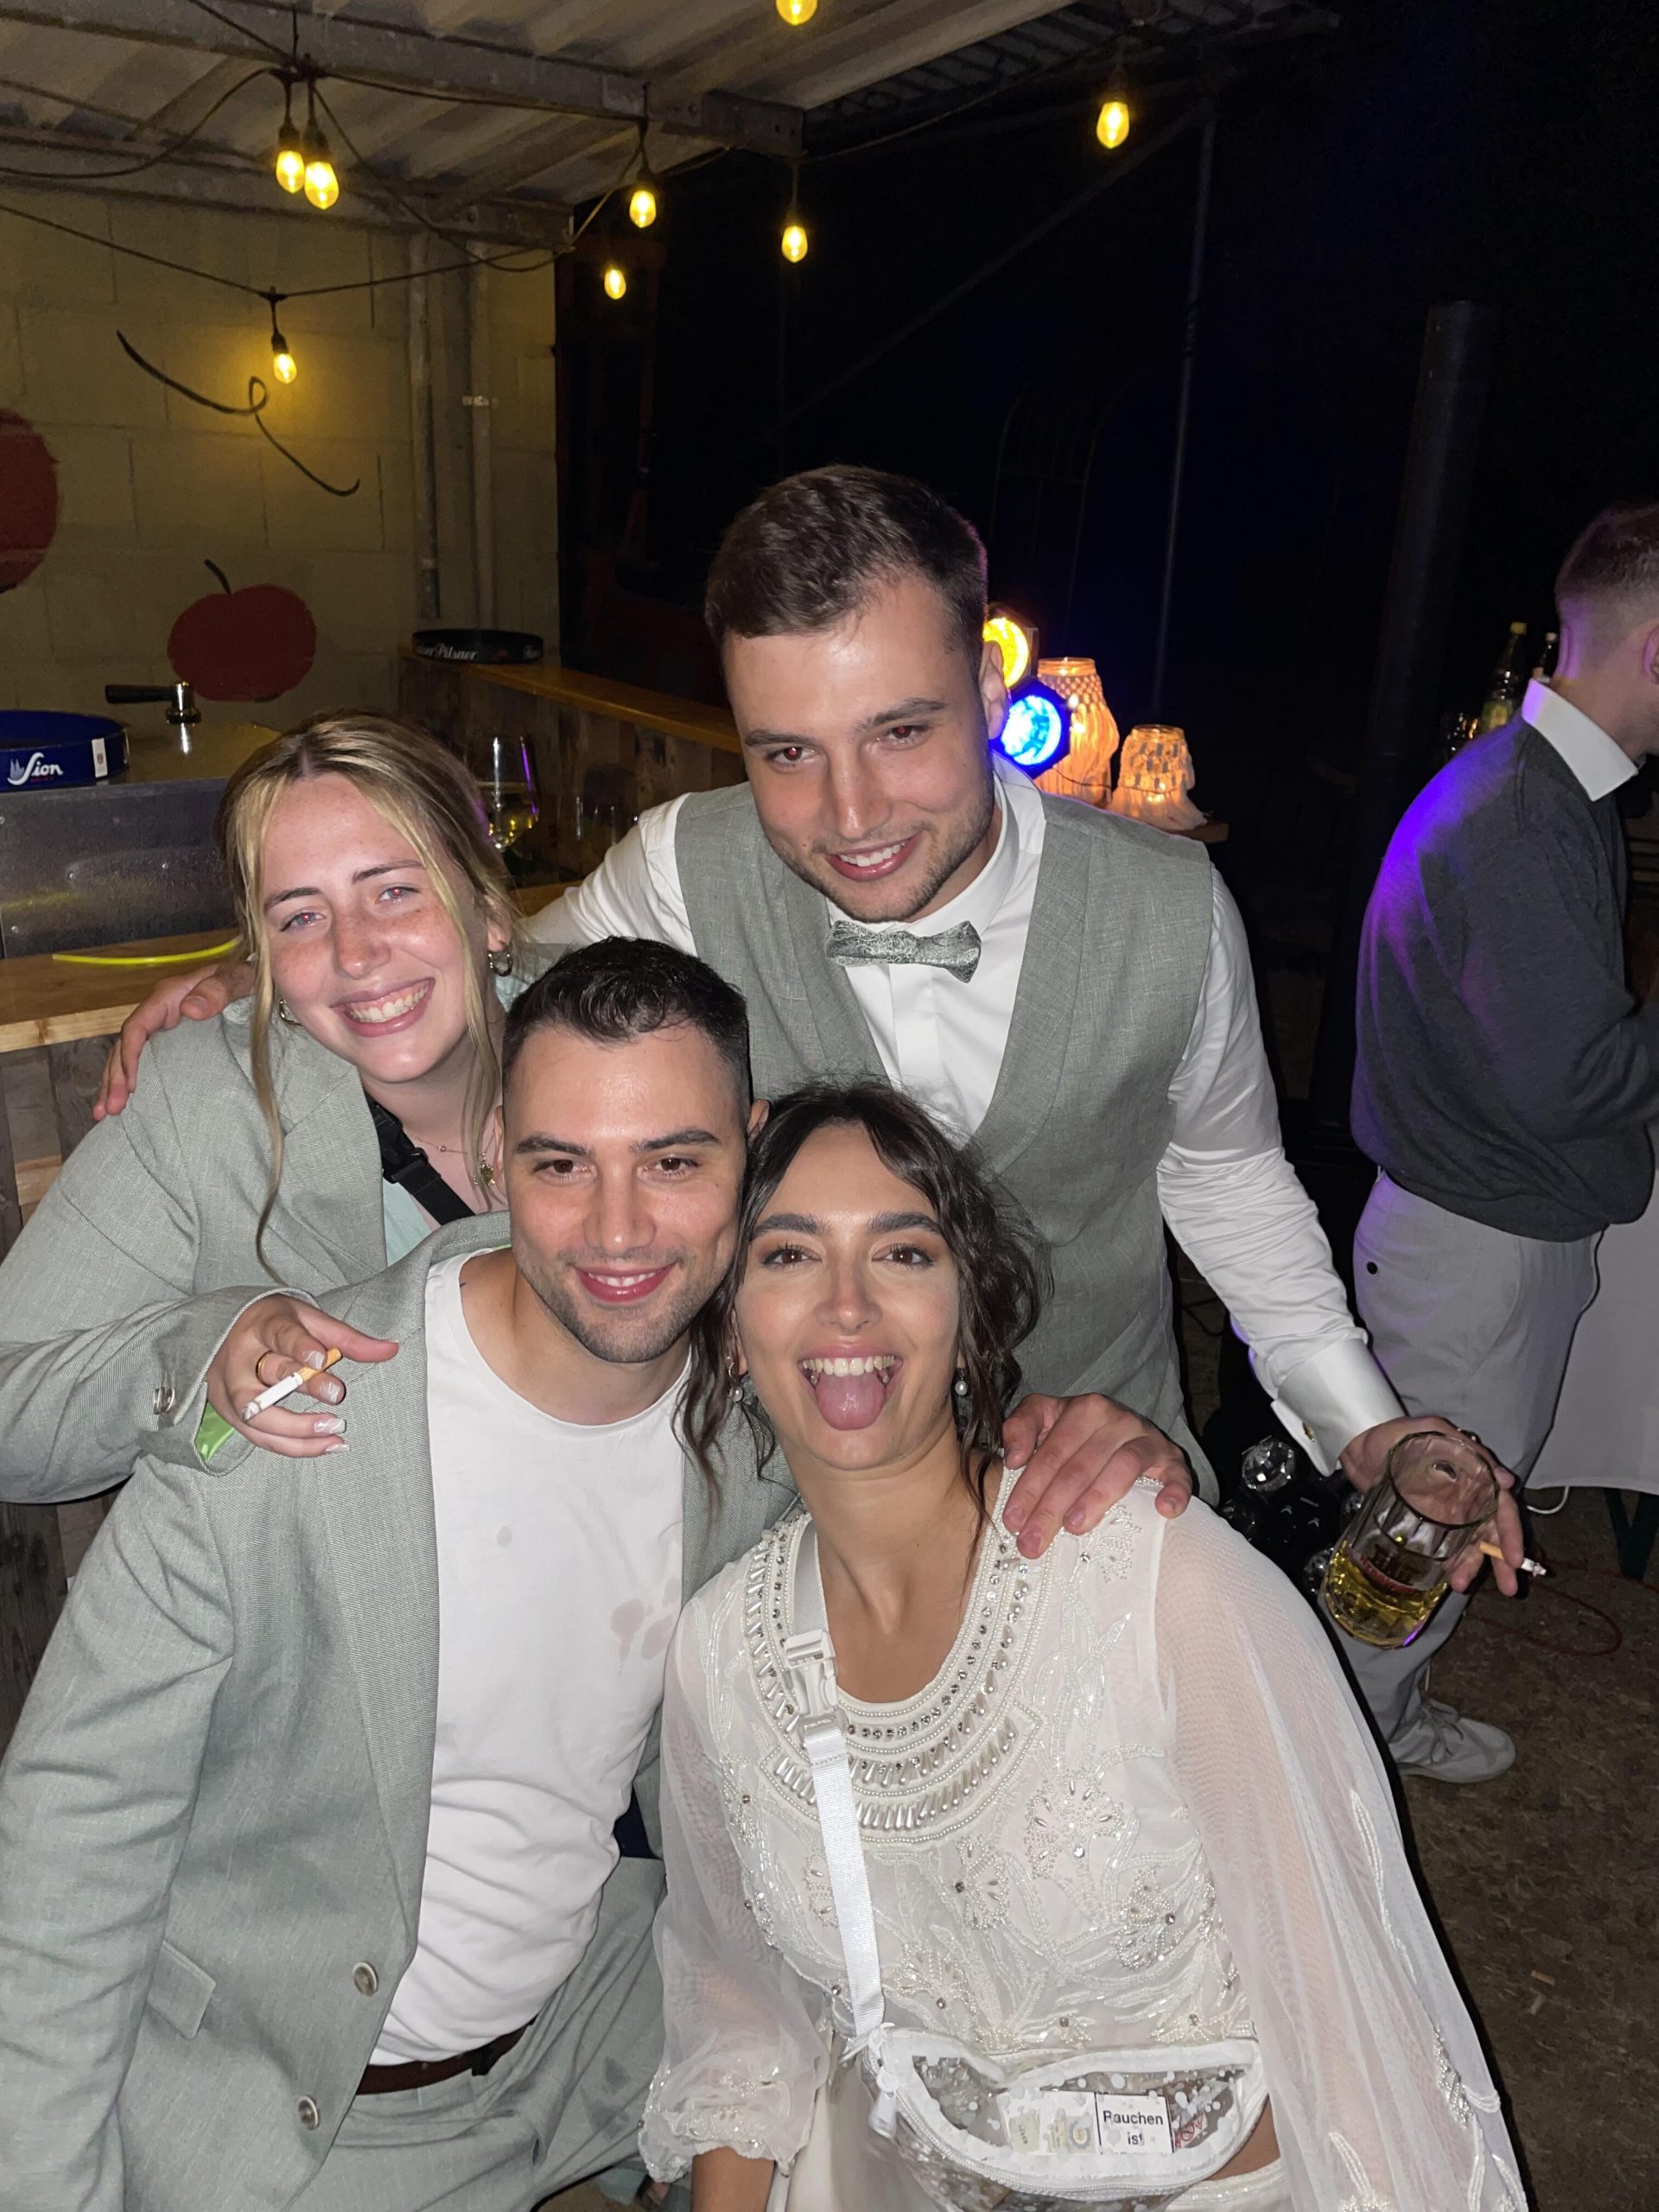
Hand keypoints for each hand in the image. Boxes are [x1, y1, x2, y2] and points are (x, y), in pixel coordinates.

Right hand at [95, 959, 255, 1119]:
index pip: (136, 1028)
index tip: (131, 1085)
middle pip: (125, 1047)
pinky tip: (126, 1104)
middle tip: (110, 1109)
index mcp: (167, 998)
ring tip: (104, 1113)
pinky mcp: (171, 1043)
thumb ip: (217, 990)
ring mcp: (162, 1029)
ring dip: (115, 1085)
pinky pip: (145, 1063)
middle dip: (115, 1078)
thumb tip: (189, 1009)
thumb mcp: (235, 979)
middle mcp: (158, 1014)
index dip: (129, 1056)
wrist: (252, 981)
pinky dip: (131, 1082)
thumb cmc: (243, 978)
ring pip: (128, 1057)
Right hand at [205, 1294, 398, 1457]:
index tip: (323, 1358)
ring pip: (256, 1416)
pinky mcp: (228, 1412)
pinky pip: (258, 1436)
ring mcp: (227, 1387)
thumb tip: (391, 1349)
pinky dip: (291, 1445)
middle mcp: (238, 1358)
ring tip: (335, 1434)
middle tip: (337, 1395)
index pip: (279, 1334)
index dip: (300, 1346)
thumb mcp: (310, 1320)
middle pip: (265, 1378)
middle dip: (301, 1390)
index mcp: (261, 1325)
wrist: (227, 1331)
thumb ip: (347, 1338)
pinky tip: (323, 1446)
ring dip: (297, 1431)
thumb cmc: (275, 1325)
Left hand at [999, 1392, 1192, 1557]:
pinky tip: (1163, 1511)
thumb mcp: (1044, 1418)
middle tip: (1034, 1541)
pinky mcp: (1173, 1459)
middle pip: (1080, 1466)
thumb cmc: (1077, 1433)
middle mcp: (1117, 1419)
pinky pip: (1178, 1475)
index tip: (1012, 1521)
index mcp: (1083, 1409)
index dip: (1029, 1487)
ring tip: (1074, 1527)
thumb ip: (1019, 1427)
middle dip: (1052, 1506)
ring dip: (1097, 1498)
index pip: (1051, 1453)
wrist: (1124, 1428)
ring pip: (1122, 1467)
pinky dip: (1174, 1491)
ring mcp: (1148, 1438)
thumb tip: (1013, 1458)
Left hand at [1338, 1413, 1523, 1597]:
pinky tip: (1447, 1578)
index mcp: (1474, 1477)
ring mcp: (1444, 1513)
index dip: (1510, 1533)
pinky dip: (1449, 1564)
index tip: (1514, 1559)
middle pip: (1490, 1532)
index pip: (1500, 1507)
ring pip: (1468, 1544)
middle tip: (1508, 1588)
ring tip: (1460, 1585)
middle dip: (1501, 1561)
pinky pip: (1443, 1547)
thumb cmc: (1397, 1433)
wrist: (1358, 1445)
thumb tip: (1506, 1480)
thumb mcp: (1434, 1432)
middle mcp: (1465, 1499)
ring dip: (1470, 1566)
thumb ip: (1469, 1452)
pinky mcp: (1424, 1524)